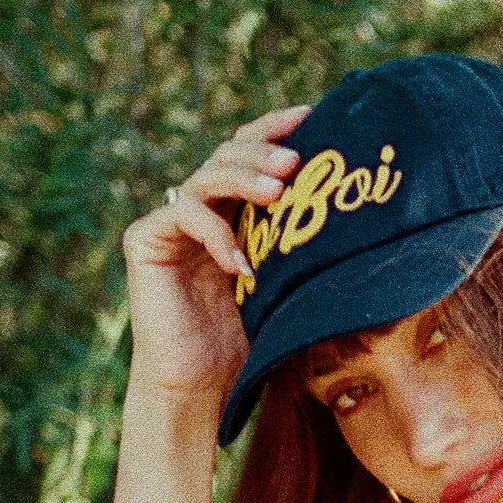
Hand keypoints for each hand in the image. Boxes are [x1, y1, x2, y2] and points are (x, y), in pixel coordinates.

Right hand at [123, 108, 310, 400]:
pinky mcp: (144, 241)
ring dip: (243, 178)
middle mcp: (200, 208)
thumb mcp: (288, 282)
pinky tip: (242, 264)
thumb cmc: (251, 340)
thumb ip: (302, 241)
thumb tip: (358, 207)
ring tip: (278, 190)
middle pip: (227, 155)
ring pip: (204, 177)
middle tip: (296, 160)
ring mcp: (170, 222)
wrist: (201, 386)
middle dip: (263, 152)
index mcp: (234, 208)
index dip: (276, 128)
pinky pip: (182, 217)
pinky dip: (216, 235)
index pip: (251, 153)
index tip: (314, 116)